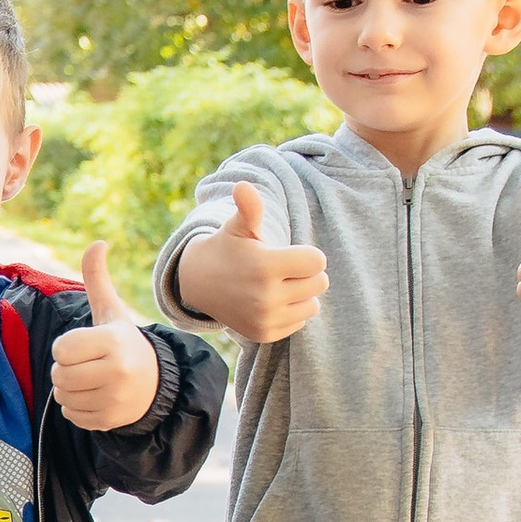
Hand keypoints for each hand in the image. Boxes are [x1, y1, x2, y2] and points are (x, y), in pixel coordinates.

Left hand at [48, 244, 159, 431]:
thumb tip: (97, 243)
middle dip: (65, 369)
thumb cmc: (123, 343)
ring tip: (90, 380)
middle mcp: (116, 371)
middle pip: (59, 374)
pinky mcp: (109, 420)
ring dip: (68, 389)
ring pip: (63, 396)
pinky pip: (71, 415)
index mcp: (113, 341)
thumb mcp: (111, 313)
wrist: (154, 383)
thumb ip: (97, 280)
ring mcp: (114, 398)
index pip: (61, 349)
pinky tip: (95, 396)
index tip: (83, 346)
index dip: (66, 347)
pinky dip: (76, 408)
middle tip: (86, 364)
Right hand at [173, 183, 328, 342]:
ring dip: (302, 294)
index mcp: (266, 267)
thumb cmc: (229, 248)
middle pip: (320, 283)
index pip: (318, 262)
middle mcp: (266, 297)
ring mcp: (266, 319)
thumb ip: (250, 207)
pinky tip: (270, 302)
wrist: (201, 284)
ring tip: (278, 286)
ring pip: (313, 305)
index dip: (308, 255)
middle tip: (283, 270)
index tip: (289, 253)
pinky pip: (300, 322)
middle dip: (306, 274)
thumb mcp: (239, 226)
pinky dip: (291, 312)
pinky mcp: (265, 335)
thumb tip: (243, 186)